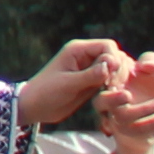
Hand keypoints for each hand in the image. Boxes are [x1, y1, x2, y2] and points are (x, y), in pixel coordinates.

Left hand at [16, 39, 134, 126]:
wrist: (35, 107)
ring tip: (112, 93)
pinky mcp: (92, 82)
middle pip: (115, 55)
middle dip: (118, 70)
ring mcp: (90, 69)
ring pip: (115, 68)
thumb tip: (111, 65)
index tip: (110, 79)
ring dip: (118, 79)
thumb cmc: (46, 92)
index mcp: (78, 50)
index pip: (108, 46)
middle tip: (112, 88)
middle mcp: (86, 56)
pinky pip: (110, 80)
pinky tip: (112, 96)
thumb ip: (90, 75)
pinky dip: (114, 87)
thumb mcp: (67, 84)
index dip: (114, 60)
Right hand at [94, 48, 153, 135]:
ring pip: (122, 119)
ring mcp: (118, 117)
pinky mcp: (131, 130)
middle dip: (112, 99)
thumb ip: (150, 61)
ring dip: (143, 111)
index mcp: (110, 81)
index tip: (123, 78)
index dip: (110, 79)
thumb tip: (145, 67)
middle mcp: (110, 99)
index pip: (101, 81)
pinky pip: (138, 131)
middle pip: (100, 102)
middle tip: (127, 95)